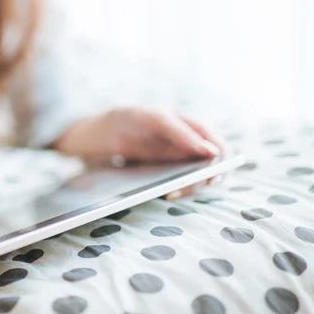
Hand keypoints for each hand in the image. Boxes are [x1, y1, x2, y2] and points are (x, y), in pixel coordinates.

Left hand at [56, 107, 228, 197]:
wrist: (91, 136)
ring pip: (195, 178)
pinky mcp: (160, 174)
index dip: (222, 159)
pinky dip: (176, 191)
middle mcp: (183, 143)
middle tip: (189, 188)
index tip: (214, 175)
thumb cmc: (120, 120)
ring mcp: (172, 160)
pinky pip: (177, 185)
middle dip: (205, 178)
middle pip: (210, 165)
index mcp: (184, 123)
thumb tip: (209, 151)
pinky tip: (166, 194)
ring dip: (190, 188)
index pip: (215, 142)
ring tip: (172, 194)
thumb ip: (178, 131)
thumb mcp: (149, 119)